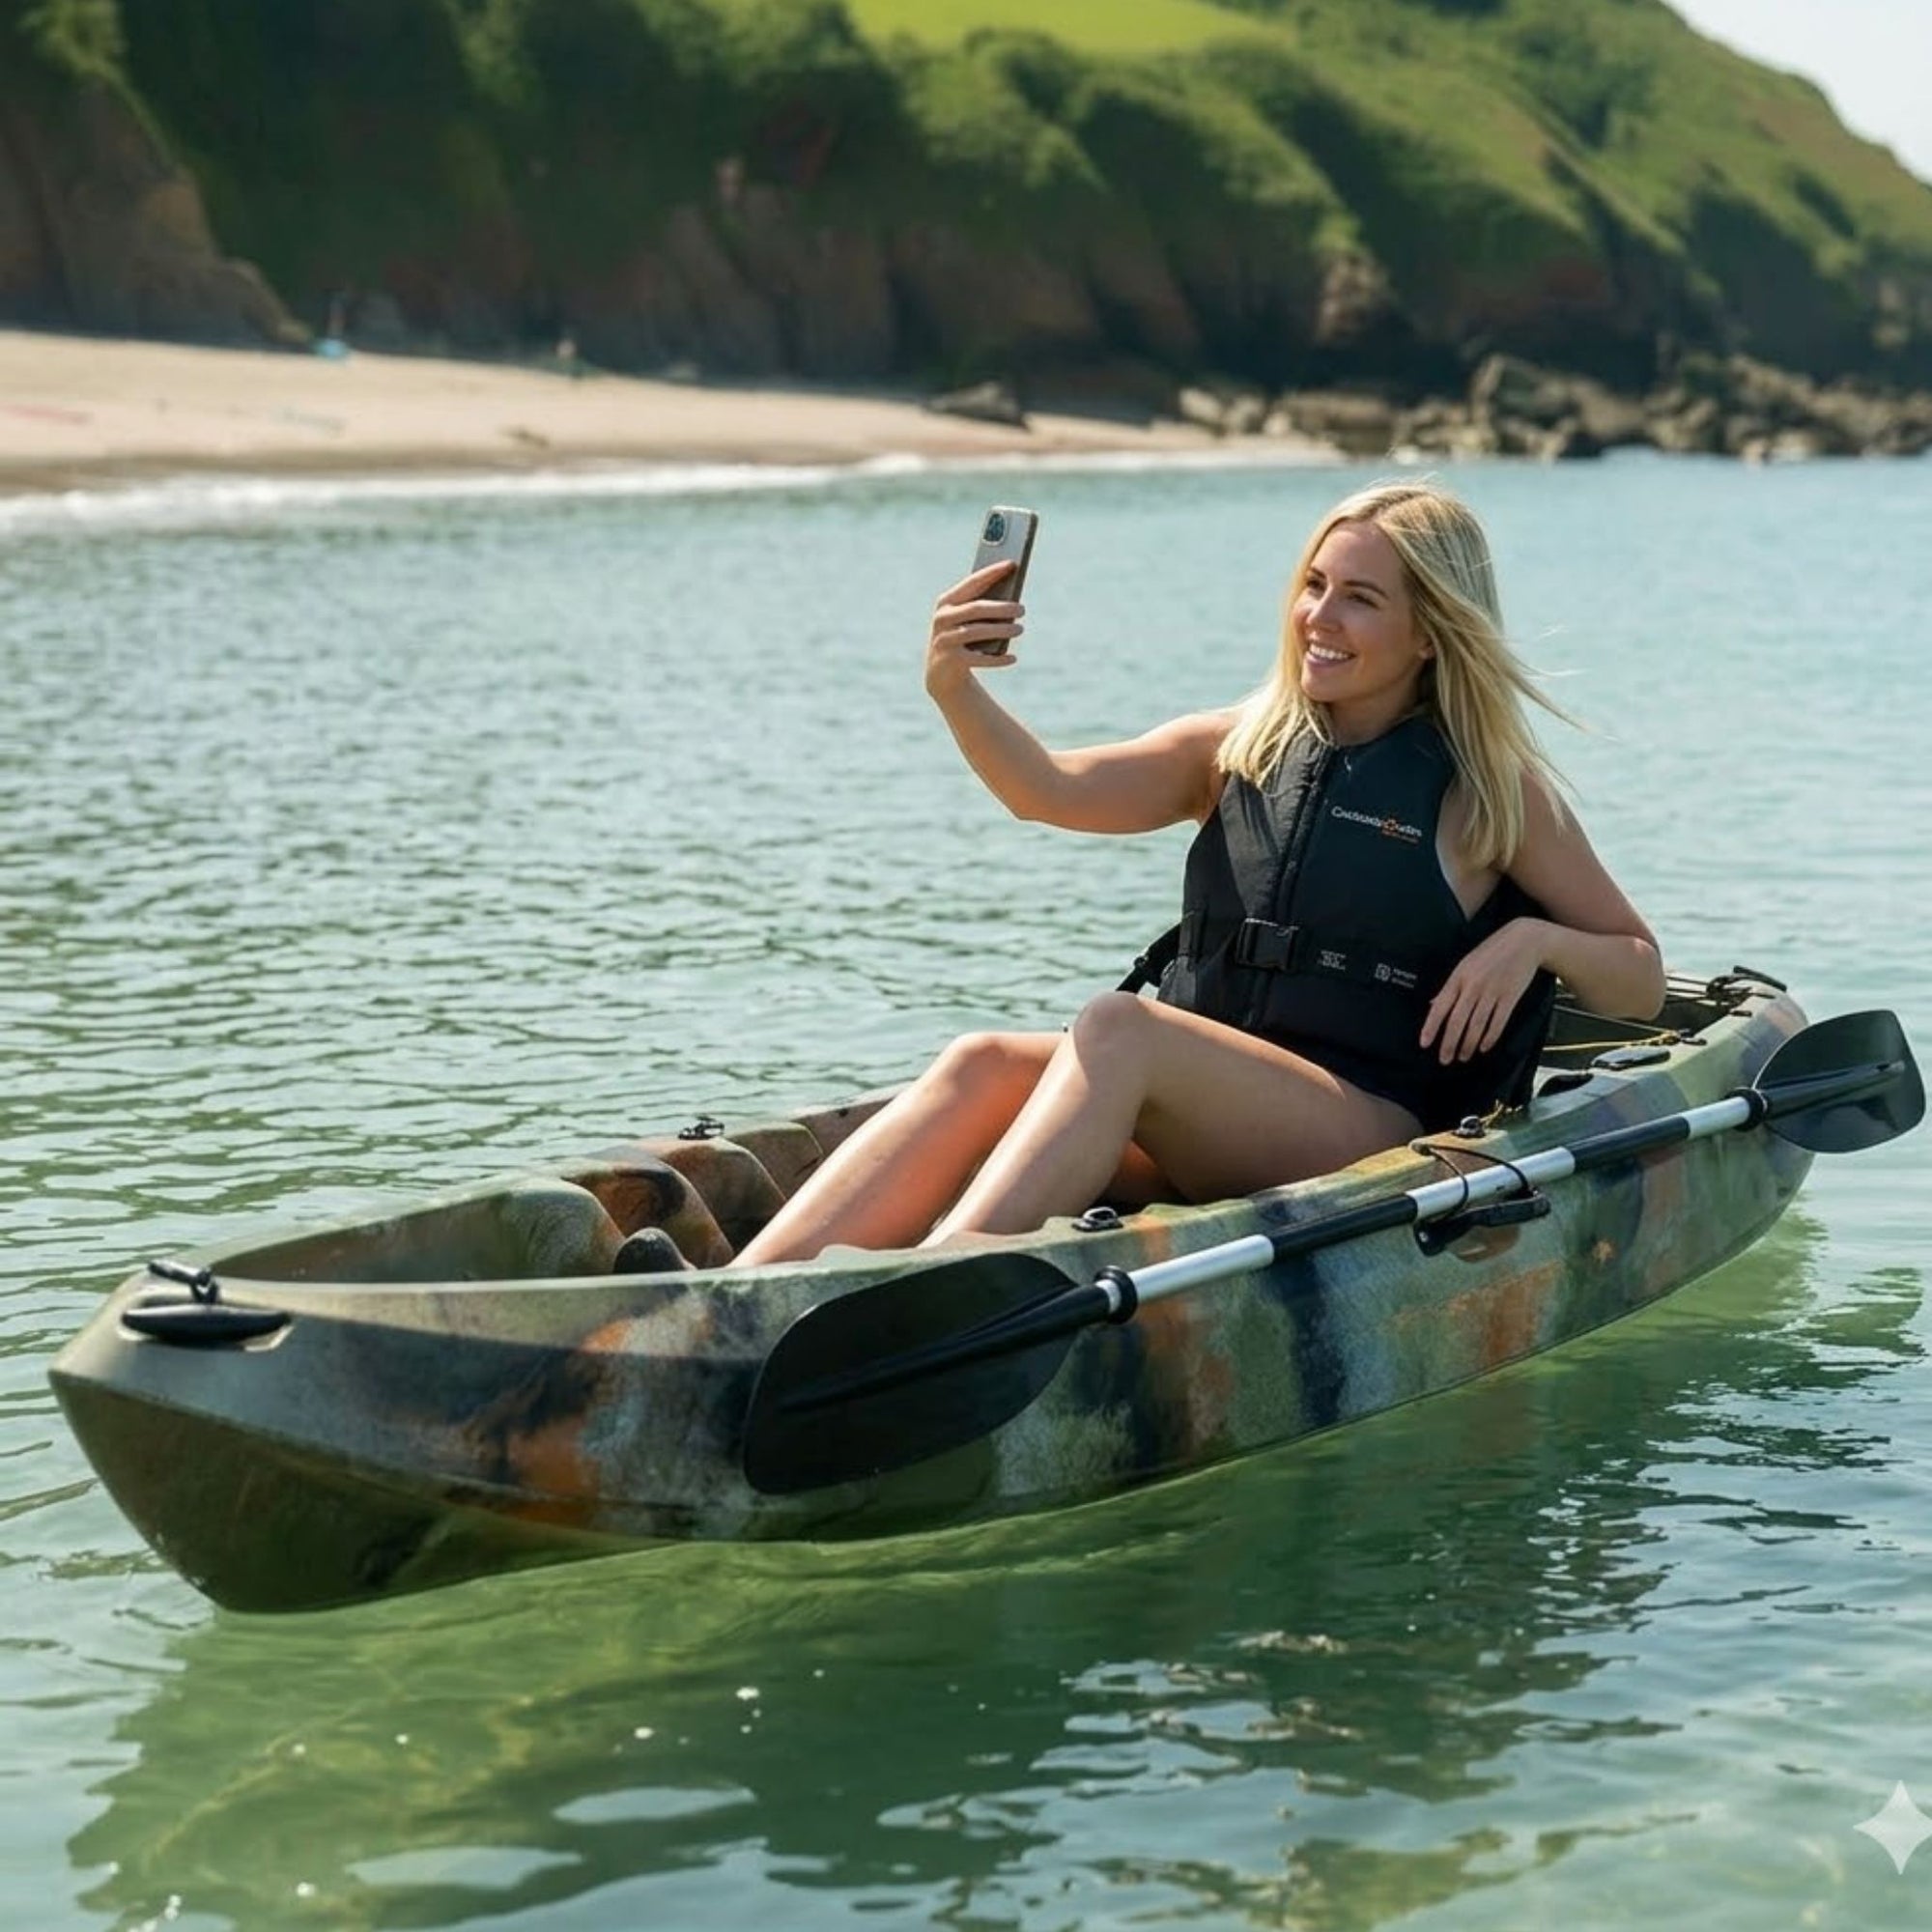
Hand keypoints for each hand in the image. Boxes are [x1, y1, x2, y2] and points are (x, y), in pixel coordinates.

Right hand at [924, 560, 1024, 698]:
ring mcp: (945, 640)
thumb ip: (984, 607)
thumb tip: (1013, 599)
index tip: (1012, 564)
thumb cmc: (962, 638)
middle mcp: (942, 618)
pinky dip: (998, 659)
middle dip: (1001, 608)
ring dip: (1002, 630)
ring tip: (1020, 629)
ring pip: (978, 632)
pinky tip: (1012, 657)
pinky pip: (980, 658)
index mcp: (946, 602)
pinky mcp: (952, 661)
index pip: (972, 583)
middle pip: (976, 608)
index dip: (992, 572)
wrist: (942, 674)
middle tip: (1022, 609)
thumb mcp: (968, 621)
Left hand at [1420, 918, 1549, 1063]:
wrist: (1524, 941)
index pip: (1440, 1007)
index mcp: (1458, 977)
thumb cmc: (1491, 952)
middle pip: (1457, 1021)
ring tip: (1463, 1056)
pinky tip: (1484, 1047)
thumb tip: (1433, 1005)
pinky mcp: (1510, 996)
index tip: (1425, 1043)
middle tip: (1445, 1059)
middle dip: (1449, 1043)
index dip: (1431, 1027)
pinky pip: (1498, 1022)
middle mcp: (1473, 986)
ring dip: (1468, 1044)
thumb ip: (1450, 987)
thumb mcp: (1465, 965)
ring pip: (1477, 1025)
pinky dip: (1490, 1037)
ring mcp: (1492, 992)